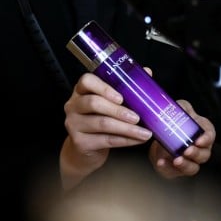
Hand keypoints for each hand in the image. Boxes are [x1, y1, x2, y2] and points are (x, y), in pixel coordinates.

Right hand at [60, 71, 152, 189]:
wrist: (86, 148)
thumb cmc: (101, 119)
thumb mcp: (110, 103)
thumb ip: (125, 87)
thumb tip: (146, 72)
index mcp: (81, 90)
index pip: (87, 81)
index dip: (104, 88)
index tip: (121, 97)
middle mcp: (73, 105)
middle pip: (94, 103)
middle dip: (119, 111)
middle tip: (137, 117)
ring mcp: (74, 124)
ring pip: (102, 123)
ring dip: (126, 128)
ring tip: (144, 132)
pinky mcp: (80, 142)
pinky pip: (105, 140)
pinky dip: (125, 140)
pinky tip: (137, 140)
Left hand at [148, 99, 214, 178]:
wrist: (160, 137)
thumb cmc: (175, 122)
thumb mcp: (179, 110)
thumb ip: (182, 107)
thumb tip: (179, 108)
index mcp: (203, 133)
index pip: (210, 136)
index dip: (206, 139)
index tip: (198, 140)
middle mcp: (199, 150)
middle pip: (204, 155)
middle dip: (196, 154)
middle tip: (187, 150)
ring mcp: (189, 161)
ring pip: (193, 168)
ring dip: (185, 165)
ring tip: (176, 160)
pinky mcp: (176, 170)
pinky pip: (174, 172)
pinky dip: (167, 168)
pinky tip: (161, 162)